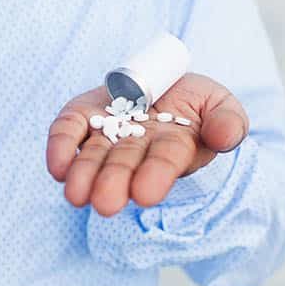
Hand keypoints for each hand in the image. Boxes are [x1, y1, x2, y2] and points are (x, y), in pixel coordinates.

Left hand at [46, 73, 248, 216]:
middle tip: (105, 203)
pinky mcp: (81, 114)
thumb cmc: (194, 102)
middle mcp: (135, 145)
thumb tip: (224, 136)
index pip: (164, 162)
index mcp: (172, 147)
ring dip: (83, 174)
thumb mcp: (220, 105)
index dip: (155, 175)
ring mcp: (105, 131)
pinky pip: (67, 131)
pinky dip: (59, 147)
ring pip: (92, 155)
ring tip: (76, 195)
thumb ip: (227, 121)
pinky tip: (57, 168)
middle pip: (122, 164)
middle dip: (114, 182)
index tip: (145, 194)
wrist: (160, 81)